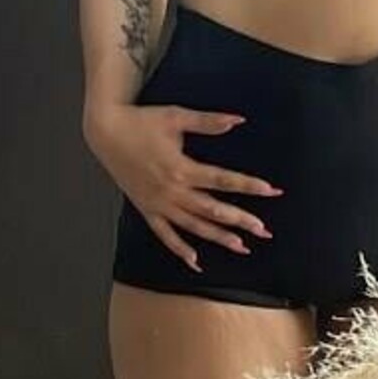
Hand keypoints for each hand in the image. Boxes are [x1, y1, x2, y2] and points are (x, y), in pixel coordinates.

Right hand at [85, 103, 281, 272]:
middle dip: (240, 220)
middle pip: (212, 210)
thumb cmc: (142, 121)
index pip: (223, 180)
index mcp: (182, 168)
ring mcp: (159, 204)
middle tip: (264, 230)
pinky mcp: (147, 210)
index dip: (249, 185)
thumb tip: (238, 120)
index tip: (271, 190)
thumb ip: (208, 121)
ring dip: (218, 237)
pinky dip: (180, 250)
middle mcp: (172, 192)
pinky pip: (165, 235)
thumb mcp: (177, 116)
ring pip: (193, 227)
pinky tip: (196, 262)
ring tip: (242, 247)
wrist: (106, 133)